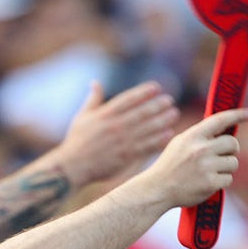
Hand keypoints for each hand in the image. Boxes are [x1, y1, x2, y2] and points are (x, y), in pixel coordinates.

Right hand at [55, 81, 178, 185]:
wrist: (73, 166)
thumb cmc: (76, 141)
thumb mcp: (82, 116)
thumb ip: (93, 99)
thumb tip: (95, 82)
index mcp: (105, 114)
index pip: (128, 99)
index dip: (144, 92)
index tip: (156, 88)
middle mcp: (115, 125)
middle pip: (142, 112)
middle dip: (158, 105)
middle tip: (169, 100)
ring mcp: (121, 141)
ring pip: (147, 128)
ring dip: (162, 120)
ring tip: (174, 114)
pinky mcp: (125, 156)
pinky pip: (146, 146)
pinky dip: (158, 140)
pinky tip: (168, 134)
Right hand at [137, 107, 247, 208]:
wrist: (157, 190)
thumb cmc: (170, 166)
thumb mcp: (180, 143)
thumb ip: (199, 135)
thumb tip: (224, 128)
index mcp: (192, 136)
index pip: (220, 120)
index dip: (238, 115)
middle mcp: (201, 149)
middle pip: (233, 143)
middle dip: (231, 150)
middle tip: (221, 156)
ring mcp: (206, 167)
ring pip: (233, 163)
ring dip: (226, 168)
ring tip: (209, 172)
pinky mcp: (210, 183)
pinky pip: (228, 179)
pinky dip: (221, 182)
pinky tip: (207, 183)